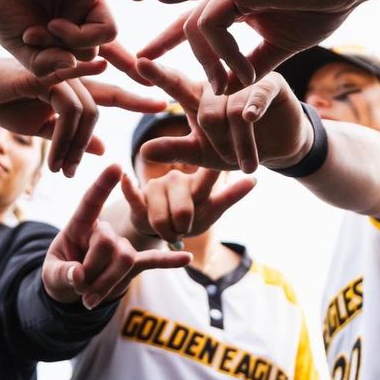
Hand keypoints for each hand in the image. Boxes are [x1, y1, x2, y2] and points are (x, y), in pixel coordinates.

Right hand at [0, 56, 167, 176]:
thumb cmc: (9, 103)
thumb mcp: (43, 126)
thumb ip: (71, 136)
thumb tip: (102, 149)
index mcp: (75, 88)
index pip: (112, 94)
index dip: (137, 99)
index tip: (162, 106)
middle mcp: (72, 76)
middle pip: (99, 108)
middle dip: (88, 144)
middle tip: (72, 172)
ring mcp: (57, 73)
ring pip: (83, 110)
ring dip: (71, 146)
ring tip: (59, 169)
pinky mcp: (39, 75)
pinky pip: (64, 98)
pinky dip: (67, 124)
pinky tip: (63, 147)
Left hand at [43, 165, 192, 307]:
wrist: (74, 289)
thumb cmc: (60, 274)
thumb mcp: (51, 275)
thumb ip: (61, 274)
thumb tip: (79, 275)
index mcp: (80, 224)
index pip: (92, 201)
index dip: (102, 185)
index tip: (116, 166)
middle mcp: (104, 230)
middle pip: (108, 243)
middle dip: (91, 270)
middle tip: (78, 286)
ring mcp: (122, 246)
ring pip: (125, 260)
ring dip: (106, 284)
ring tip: (89, 297)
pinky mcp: (134, 264)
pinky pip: (152, 261)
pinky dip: (168, 260)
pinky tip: (186, 258)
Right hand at [119, 167, 254, 244]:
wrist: (158, 226)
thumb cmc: (190, 216)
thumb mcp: (212, 209)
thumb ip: (230, 196)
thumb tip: (255, 180)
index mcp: (198, 184)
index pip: (209, 178)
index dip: (212, 171)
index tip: (217, 147)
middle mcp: (177, 180)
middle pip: (184, 209)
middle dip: (184, 228)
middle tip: (183, 232)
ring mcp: (157, 187)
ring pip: (162, 216)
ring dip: (166, 232)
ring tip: (169, 233)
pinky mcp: (139, 197)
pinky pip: (134, 196)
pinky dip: (130, 189)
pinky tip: (125, 178)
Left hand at [134, 59, 312, 173]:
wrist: (278, 151)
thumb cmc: (235, 148)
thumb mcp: (202, 153)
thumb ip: (176, 150)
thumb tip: (144, 151)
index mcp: (198, 96)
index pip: (175, 83)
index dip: (158, 73)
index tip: (139, 62)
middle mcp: (220, 84)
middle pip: (207, 110)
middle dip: (217, 143)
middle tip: (229, 160)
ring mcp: (245, 81)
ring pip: (232, 110)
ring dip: (239, 143)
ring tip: (247, 163)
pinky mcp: (271, 83)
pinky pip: (258, 94)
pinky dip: (253, 108)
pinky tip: (251, 118)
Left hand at [138, 0, 372, 90]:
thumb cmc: (321, 6)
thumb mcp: (281, 46)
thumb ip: (255, 64)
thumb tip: (234, 90)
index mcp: (235, 5)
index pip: (192, 24)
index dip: (167, 40)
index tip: (143, 59)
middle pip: (191, 26)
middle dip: (193, 60)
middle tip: (215, 93)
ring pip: (203, 21)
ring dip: (214, 58)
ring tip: (230, 83)